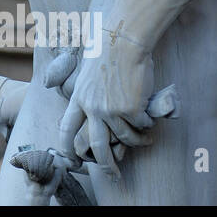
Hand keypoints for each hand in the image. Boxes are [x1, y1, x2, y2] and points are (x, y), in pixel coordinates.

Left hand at [58, 35, 154, 179]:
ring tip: (146, 138)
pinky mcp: (129, 109)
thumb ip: (90, 93)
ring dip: (138, 140)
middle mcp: (92, 108)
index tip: (73, 158)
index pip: (67, 128)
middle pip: (96, 146)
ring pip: (126, 137)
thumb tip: (98, 113)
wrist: (122, 40)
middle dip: (106, 165)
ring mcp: (110, 110)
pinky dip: (147, 125)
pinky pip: (141, 126)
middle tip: (114, 175)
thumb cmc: (108, 51)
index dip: (68, 145)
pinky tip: (149, 117)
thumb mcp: (89, 73)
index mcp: (78, 98)